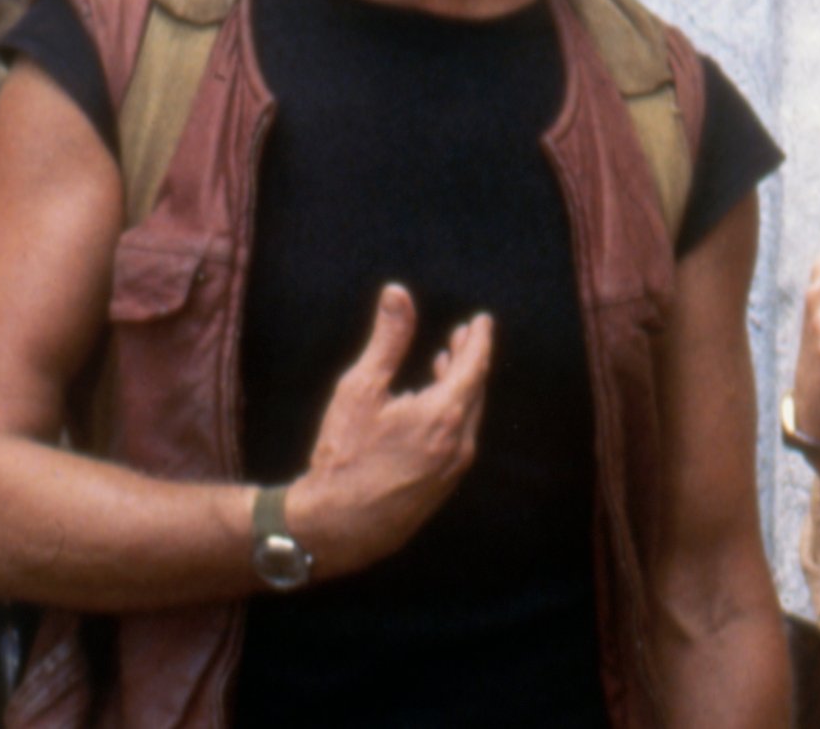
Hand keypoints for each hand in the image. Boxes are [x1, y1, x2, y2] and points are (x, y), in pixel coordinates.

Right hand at [286, 284, 492, 576]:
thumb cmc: (346, 456)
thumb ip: (387, 339)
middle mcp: (458, 442)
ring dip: (461, 387)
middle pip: (475, 390)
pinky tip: (431, 410)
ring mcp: (452, 469)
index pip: (475, 367)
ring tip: (445, 365)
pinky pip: (457, 439)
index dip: (479, 340)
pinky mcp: (441, 486)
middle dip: (470, 360)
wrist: (338, 526)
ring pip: (467, 416)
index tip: (481, 321)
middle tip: (463, 336)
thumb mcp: (361, 389)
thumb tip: (398, 293)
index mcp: (445, 415)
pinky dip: (452, 414)